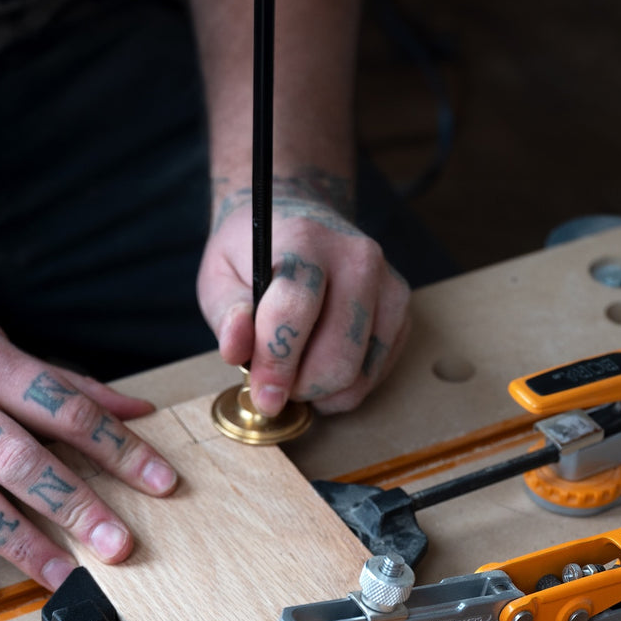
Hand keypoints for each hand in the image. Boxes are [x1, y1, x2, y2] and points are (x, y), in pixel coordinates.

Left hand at [197, 177, 411, 414]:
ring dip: (323, 392)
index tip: (263, 398)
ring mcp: (387, 284)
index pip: (295, 311)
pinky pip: (377, 373)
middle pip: (338, 356)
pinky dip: (346, 387)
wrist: (300, 222)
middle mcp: (357, 258)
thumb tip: (236, 349)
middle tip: (275, 384)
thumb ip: (227, 313)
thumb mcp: (219, 276)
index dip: (276, 364)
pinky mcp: (401, 310)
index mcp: (306, 240)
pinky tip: (321, 367)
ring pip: (360, 373)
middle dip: (301, 387)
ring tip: (296, 374)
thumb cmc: (253, 258)